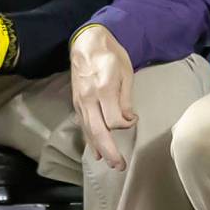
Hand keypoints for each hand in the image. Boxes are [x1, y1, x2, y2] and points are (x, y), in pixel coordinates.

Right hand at [70, 25, 136, 170]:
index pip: (113, 120)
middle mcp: (89, 98)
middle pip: (98, 131)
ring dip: (98, 149)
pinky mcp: (76, 102)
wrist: (87, 44)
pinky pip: (83, 125)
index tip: (134, 120)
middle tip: (119, 165)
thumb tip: (128, 118)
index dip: (125, 125)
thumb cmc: (111, 55)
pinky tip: (95, 149)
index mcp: (104, 89)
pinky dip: (89, 139)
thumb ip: (125, 98)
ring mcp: (80, 101)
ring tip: (109, 163)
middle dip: (109, 151)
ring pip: (88, 131)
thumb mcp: (126, 72)